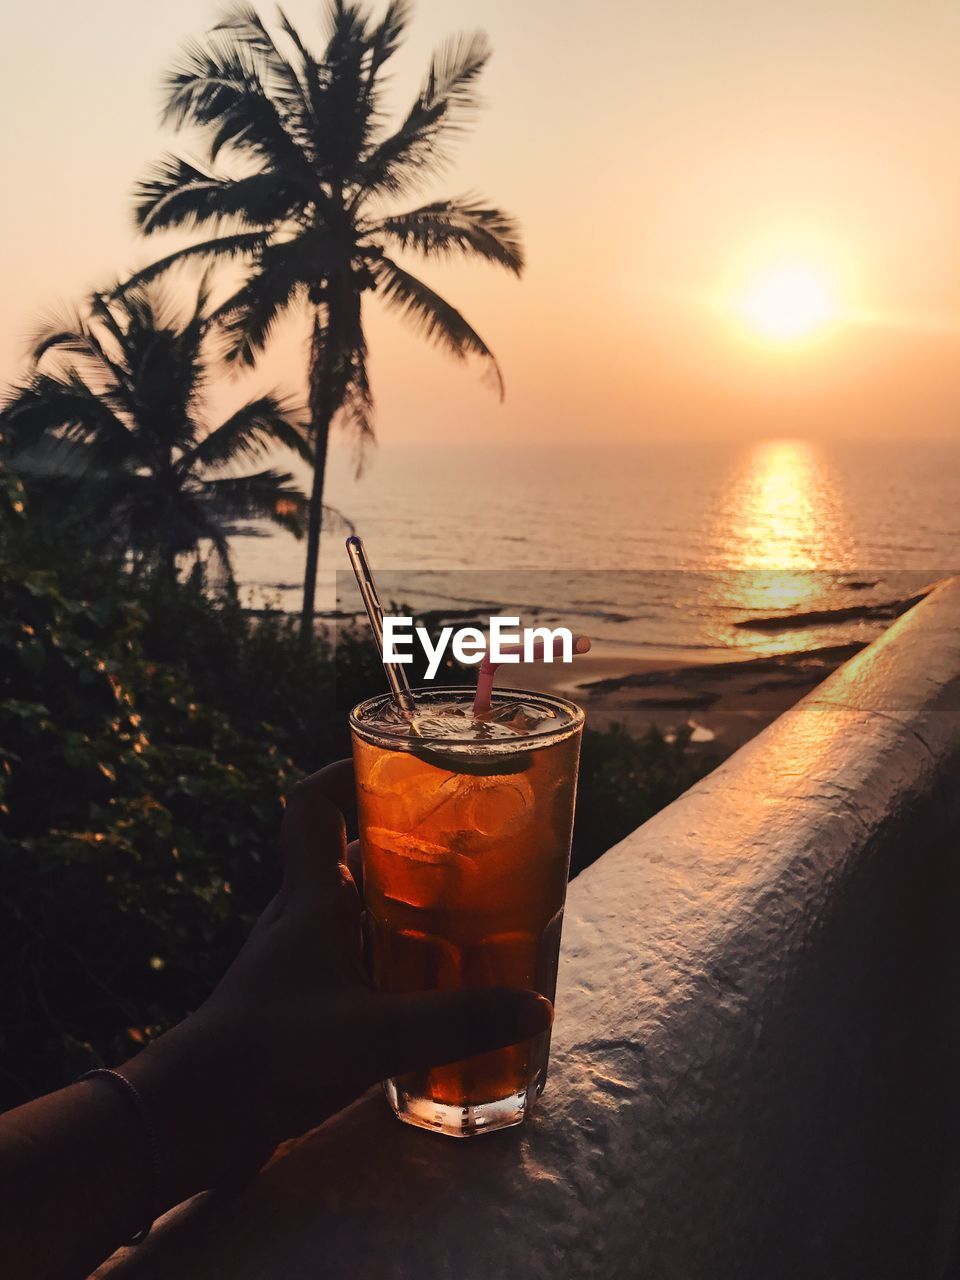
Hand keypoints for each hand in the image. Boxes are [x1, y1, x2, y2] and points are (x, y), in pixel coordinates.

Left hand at [124, 760, 552, 1205]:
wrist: (194, 1118)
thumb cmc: (271, 1054)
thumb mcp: (374, 1035)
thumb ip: (456, 1021)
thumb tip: (537, 1006)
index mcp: (310, 897)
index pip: (313, 805)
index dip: (347, 771)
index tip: (400, 764)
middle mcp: (304, 915)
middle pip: (352, 850)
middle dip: (406, 839)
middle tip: (469, 843)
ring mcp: (301, 958)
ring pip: (359, 906)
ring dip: (405, 900)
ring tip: (469, 908)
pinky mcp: (304, 1000)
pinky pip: (358, 955)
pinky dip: (395, 954)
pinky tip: (435, 982)